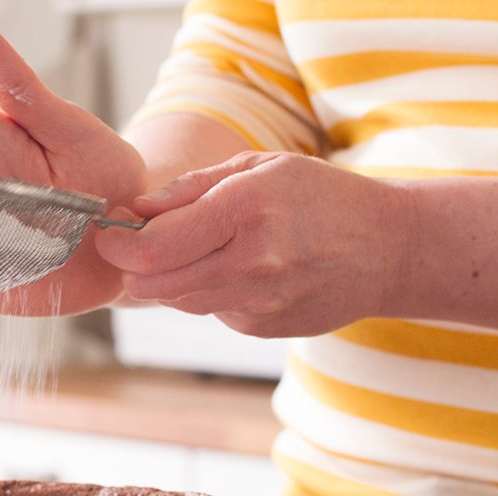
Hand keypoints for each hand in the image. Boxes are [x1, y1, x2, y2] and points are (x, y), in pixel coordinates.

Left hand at [95, 152, 415, 336]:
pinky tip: (236, 269)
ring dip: (169, 279)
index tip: (108, 235)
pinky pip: (209, 310)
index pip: (155, 247)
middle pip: (155, 283)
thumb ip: (190, 189)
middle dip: (132, 267)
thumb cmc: (321, 198)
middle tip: (130, 246)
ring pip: (178, 300)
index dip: (119, 246)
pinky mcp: (261, 327)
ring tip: (195, 249)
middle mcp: (252, 261)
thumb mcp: (260, 167)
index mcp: (247, 210)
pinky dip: (206, 291)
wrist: (388, 249)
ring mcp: (258, 301)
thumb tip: (135, 212)